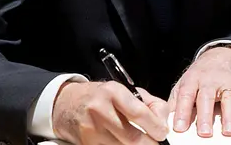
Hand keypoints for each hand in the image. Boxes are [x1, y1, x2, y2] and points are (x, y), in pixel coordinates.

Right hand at [53, 81, 168, 144]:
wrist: (67, 103)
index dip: (155, 127)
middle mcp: (100, 110)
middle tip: (155, 142)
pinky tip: (124, 142)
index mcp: (113, 92)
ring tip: (141, 141)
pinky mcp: (86, 142)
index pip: (139, 113)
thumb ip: (149, 103)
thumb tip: (163, 122)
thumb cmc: (101, 96)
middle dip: (149, 143)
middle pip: (132, 137)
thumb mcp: (126, 90)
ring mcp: (91, 129)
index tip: (162, 133)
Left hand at [169, 46, 230, 137]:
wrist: (224, 54)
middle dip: (206, 116)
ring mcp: (229, 83)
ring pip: (230, 99)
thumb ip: (176, 100)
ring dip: (230, 116)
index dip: (181, 111)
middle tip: (204, 133)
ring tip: (228, 132)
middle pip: (208, 97)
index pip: (186, 94)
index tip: (179, 127)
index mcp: (193, 79)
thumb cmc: (202, 74)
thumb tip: (165, 120)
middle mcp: (211, 80)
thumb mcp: (185, 82)